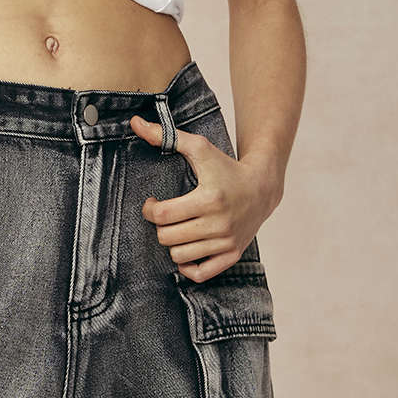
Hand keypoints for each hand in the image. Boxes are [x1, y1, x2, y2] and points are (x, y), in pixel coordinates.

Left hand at [130, 113, 282, 282]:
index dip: (150, 210)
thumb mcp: (199, 148)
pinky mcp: (232, 255)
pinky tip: (187, 249)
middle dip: (160, 226)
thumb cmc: (226, 167)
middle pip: (167, 238)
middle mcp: (218, 223)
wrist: (262, 186)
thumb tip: (135, 123)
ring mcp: (226, 242)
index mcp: (208, 198)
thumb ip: (166, 136)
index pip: (163, 215)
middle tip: (165, 217)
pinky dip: (188, 266)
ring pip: (179, 256)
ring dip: (172, 243)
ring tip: (178, 229)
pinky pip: (200, 274)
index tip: (152, 204)